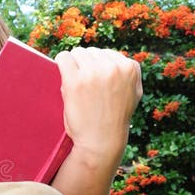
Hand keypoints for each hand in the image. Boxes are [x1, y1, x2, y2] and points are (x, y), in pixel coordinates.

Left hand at [56, 47, 141, 165]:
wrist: (101, 142)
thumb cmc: (114, 120)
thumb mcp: (133, 94)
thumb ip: (129, 76)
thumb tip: (122, 60)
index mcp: (130, 68)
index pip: (107, 54)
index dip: (99, 69)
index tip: (98, 86)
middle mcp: (113, 67)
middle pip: (91, 52)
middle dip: (86, 66)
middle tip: (87, 89)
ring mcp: (94, 72)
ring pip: (77, 53)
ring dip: (74, 67)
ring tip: (78, 87)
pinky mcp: (75, 80)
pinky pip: (63, 57)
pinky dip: (61, 65)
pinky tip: (65, 78)